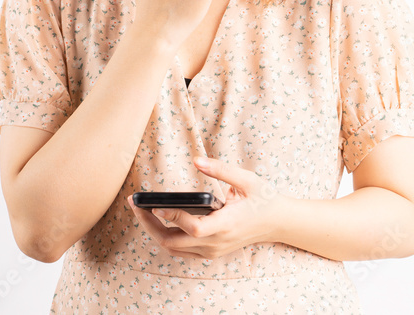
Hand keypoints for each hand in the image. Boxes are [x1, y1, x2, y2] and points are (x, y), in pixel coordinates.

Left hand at [126, 156, 287, 259]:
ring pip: (173, 248)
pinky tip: (157, 220)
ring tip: (141, 210)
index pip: (193, 228)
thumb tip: (197, 160)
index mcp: (226, 225)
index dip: (172, 217)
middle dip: (149, 224)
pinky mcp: (210, 252)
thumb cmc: (263, 198)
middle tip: (135, 205)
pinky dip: (165, 237)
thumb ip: (221, 170)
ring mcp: (212, 251)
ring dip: (154, 231)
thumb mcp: (247, 179)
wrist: (278, 222)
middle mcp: (216, 243)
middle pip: (173, 243)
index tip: (154, 203)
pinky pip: (180, 250)